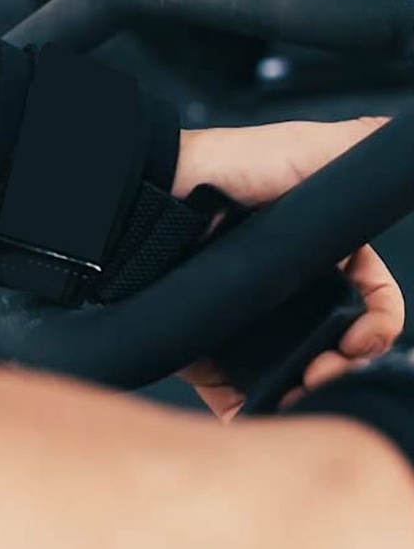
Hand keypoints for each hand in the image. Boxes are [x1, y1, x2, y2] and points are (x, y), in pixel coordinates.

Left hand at [172, 118, 404, 419]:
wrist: (159, 194)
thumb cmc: (231, 167)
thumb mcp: (310, 150)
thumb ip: (361, 147)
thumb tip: (400, 134)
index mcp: (320, 255)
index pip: (369, 302)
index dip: (377, 325)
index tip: (362, 338)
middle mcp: (288, 292)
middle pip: (338, 348)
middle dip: (346, 366)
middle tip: (327, 372)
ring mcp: (250, 323)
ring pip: (297, 376)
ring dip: (309, 394)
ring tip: (299, 392)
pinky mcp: (211, 350)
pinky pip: (240, 394)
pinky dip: (256, 412)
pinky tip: (265, 415)